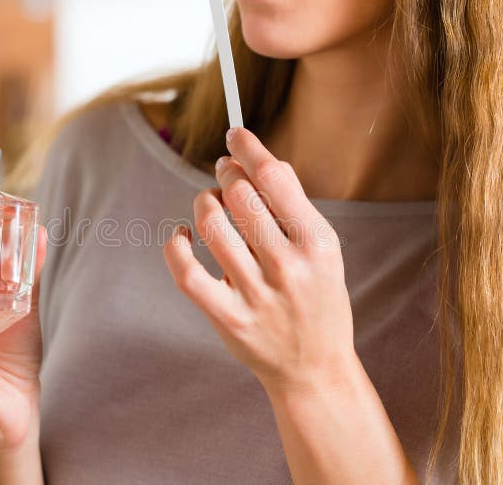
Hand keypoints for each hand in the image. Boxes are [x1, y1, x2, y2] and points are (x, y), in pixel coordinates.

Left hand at [163, 126, 354, 394]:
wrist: (314, 368)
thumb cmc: (319, 300)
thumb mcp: (325, 252)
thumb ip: (295, 208)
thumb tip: (260, 161)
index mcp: (317, 243)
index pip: (275, 178)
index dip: (249, 149)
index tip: (234, 135)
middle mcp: (287, 266)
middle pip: (239, 195)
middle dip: (225, 172)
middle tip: (223, 171)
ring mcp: (256, 294)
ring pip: (210, 224)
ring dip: (204, 203)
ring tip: (211, 204)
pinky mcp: (228, 318)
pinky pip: (187, 272)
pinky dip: (177, 245)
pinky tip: (183, 236)